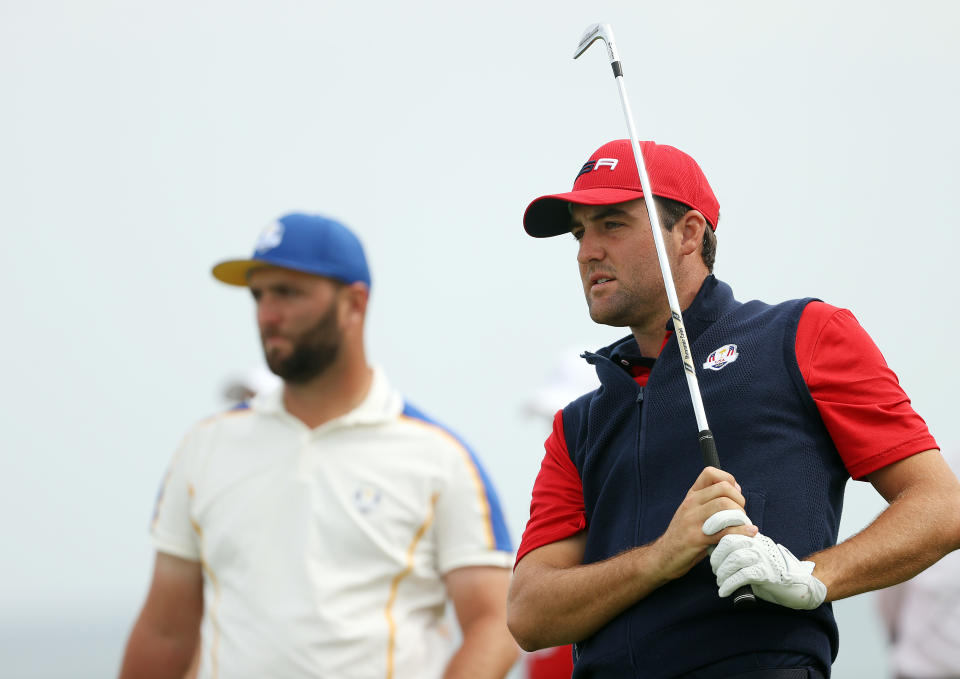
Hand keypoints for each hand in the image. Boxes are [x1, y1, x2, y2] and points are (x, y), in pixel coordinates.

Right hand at [652, 467, 754, 581]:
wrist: (662, 557)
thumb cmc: (683, 536)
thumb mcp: (693, 512)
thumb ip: (712, 501)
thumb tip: (737, 488)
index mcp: (691, 496)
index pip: (710, 473)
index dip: (729, 480)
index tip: (735, 495)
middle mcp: (691, 504)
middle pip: (723, 489)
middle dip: (740, 501)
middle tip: (741, 516)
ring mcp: (692, 520)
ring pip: (725, 506)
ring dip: (741, 517)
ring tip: (742, 526)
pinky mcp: (696, 538)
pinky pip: (724, 530)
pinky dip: (741, 532)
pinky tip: (748, 534)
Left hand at [710, 533, 826, 609]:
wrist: (799, 585)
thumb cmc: (770, 572)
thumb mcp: (752, 556)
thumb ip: (736, 549)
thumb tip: (710, 548)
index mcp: (753, 537)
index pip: (730, 528)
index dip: (715, 530)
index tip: (703, 539)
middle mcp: (758, 544)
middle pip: (729, 542)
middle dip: (716, 558)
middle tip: (715, 571)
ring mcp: (764, 558)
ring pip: (735, 559)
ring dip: (722, 573)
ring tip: (720, 583)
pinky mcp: (768, 573)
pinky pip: (744, 576)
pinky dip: (730, 584)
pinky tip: (724, 591)